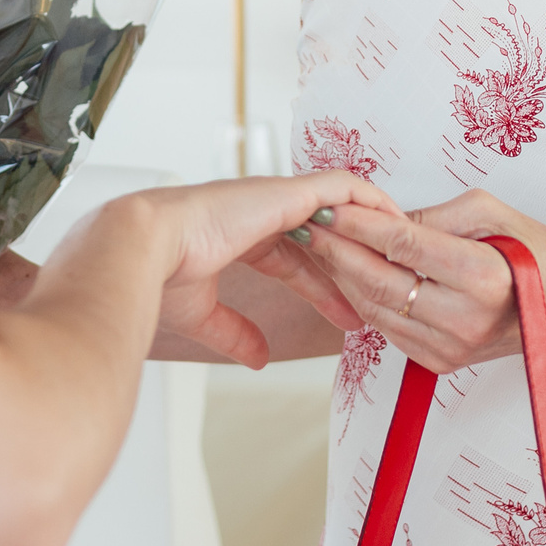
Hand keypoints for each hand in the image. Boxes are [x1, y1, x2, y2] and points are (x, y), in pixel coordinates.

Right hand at [139, 170, 396, 367]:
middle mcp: (257, 213)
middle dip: (353, 265)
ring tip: (401, 253)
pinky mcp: (287, 191)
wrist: (144, 249)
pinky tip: (391, 220)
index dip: (322, 289)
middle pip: (321, 237)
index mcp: (236, 236)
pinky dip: (368, 199)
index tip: (349, 319)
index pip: (293, 261)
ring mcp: (273, 198)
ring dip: (369, 228)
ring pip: (337, 205)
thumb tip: (259, 358)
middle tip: (385, 294)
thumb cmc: (158, 276)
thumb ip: (234, 333)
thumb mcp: (203, 313)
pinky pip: (343, 187)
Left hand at [295, 189, 545, 375]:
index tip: (329, 205)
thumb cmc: (537, 256)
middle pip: (379, 282)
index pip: (402, 245)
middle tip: (309, 225)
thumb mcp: (493, 213)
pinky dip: (364, 302)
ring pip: (375, 310)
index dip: (359, 224)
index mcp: (481, 275)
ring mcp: (450, 347)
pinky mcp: (440, 362)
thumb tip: (383, 218)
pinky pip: (388, 330)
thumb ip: (434, 215)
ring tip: (319, 247)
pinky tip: (349, 277)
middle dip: (337, 251)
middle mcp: (463, 318)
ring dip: (342, 278)